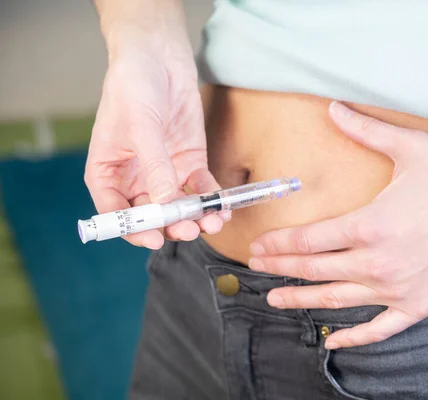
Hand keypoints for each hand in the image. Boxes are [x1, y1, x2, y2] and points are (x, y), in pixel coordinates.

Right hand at [85, 20, 227, 249]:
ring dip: (195, 217)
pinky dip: (211, 199)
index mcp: (108, 173)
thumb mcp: (141, 126)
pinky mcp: (189, 163)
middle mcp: (136, 179)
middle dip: (172, 225)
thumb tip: (164, 201)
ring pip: (179, 207)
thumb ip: (154, 165)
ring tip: (212, 222)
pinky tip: (222, 206)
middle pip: (152, 215)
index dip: (135, 230)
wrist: (159, 58)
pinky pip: (200, 188)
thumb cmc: (134, 87)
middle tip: (190, 229)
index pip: (117, 213)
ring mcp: (164, 173)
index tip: (155, 238)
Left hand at [248, 102, 427, 348]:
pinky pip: (378, 329)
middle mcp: (375, 263)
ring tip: (275, 300)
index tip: (257, 246)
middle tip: (256, 266)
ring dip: (301, 300)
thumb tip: (334, 108)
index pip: (307, 240)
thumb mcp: (411, 149)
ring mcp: (395, 289)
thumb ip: (367, 131)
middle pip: (313, 269)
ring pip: (336, 299)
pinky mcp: (417, 306)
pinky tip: (332, 342)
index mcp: (368, 227)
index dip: (278, 243)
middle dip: (280, 267)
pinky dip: (353, 337)